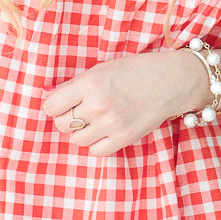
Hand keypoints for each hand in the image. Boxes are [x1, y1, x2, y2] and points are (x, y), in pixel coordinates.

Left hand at [42, 49, 208, 155]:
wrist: (172, 81)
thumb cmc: (136, 70)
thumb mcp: (103, 68)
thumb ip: (76, 84)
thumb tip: (48, 95)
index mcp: (90, 82)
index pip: (51, 105)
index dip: (54, 105)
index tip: (61, 103)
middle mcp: (98, 104)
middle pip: (62, 124)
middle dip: (66, 118)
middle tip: (78, 111)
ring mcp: (111, 124)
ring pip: (77, 140)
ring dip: (81, 132)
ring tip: (94, 120)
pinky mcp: (124, 138)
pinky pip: (96, 151)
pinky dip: (96, 144)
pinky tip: (104, 131)